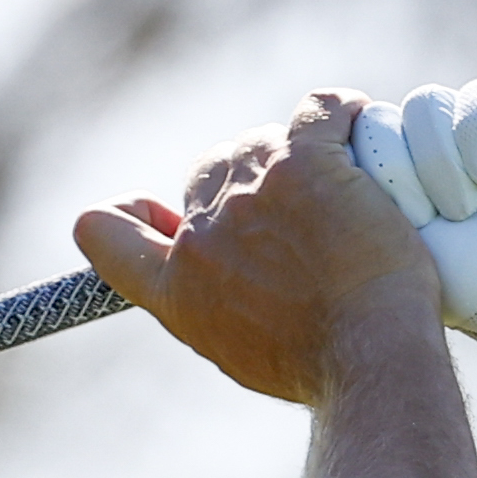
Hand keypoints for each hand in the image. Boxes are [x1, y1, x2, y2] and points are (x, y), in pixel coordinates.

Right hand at [73, 94, 440, 406]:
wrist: (372, 359)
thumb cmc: (320, 367)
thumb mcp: (239, 352)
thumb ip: (212, 306)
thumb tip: (218, 285)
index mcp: (175, 289)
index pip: (105, 232)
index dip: (131, 211)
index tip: (167, 211)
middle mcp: (202, 236)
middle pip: (208, 170)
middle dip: (248, 179)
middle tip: (304, 213)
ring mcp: (249, 192)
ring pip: (263, 140)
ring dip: (298, 152)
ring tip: (346, 185)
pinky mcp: (302, 162)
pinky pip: (320, 110)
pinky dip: (342, 112)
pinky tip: (360, 125)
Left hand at [347, 82, 476, 370]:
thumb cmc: (475, 286)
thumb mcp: (396, 247)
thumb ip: (349, 199)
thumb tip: (301, 149)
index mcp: (391, 185)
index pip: (353, 144)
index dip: (382, 175)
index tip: (413, 222)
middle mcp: (427, 151)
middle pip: (384, 119)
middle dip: (416, 172)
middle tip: (453, 216)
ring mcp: (472, 127)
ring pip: (427, 104)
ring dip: (453, 160)